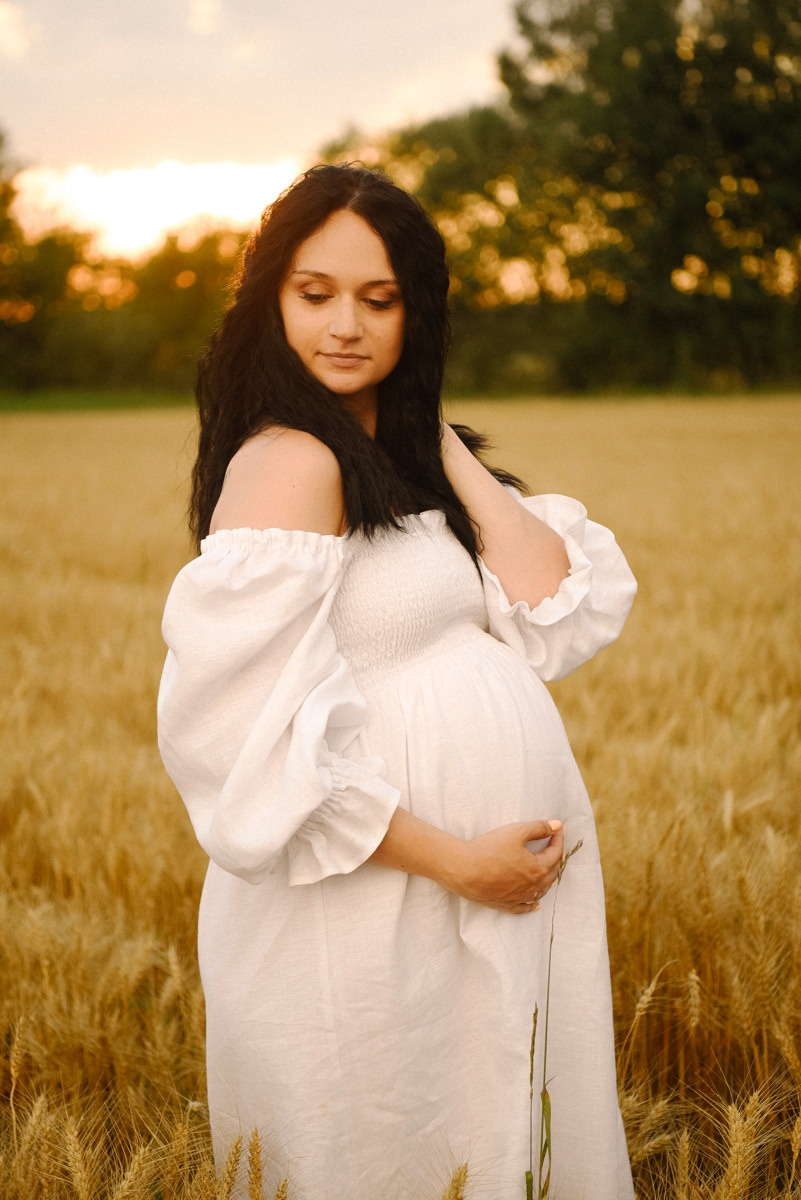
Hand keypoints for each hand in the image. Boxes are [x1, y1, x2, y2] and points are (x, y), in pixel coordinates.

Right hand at [443, 819, 563, 913]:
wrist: (464, 870)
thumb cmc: (489, 849)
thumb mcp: (516, 831)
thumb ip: (538, 828)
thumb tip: (557, 825)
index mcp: (538, 869)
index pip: (555, 853)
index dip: (558, 839)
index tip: (558, 829)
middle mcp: (532, 887)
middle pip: (551, 873)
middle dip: (556, 858)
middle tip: (555, 847)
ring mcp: (519, 898)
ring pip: (540, 891)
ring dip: (548, 880)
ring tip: (549, 872)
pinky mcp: (505, 904)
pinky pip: (524, 907)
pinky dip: (532, 904)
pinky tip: (536, 904)